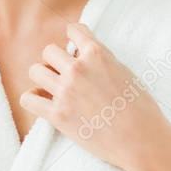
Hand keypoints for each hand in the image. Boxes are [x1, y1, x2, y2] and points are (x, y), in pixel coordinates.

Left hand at [19, 23, 170, 170]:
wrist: (142, 141)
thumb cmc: (140, 109)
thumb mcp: (125, 72)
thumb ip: (101, 60)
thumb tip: (84, 53)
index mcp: (97, 54)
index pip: (73, 30)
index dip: (73, 37)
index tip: (73, 46)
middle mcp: (77, 69)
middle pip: (48, 51)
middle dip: (55, 61)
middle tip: (64, 74)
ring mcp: (65, 92)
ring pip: (35, 71)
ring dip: (42, 78)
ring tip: (52, 87)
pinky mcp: (57, 115)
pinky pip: (28, 98)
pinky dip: (33, 99)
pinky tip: (42, 102)